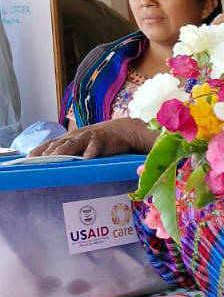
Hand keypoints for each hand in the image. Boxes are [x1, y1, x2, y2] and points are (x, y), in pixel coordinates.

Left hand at [30, 118, 154, 158]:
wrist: (123, 131)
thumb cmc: (100, 140)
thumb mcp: (82, 144)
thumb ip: (70, 152)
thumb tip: (54, 165)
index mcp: (69, 138)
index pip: (49, 144)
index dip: (38, 152)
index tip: (27, 160)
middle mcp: (75, 137)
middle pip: (58, 144)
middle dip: (47, 153)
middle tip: (38, 162)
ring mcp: (88, 138)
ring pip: (73, 144)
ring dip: (64, 151)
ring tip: (56, 158)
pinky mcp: (103, 141)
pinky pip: (95, 146)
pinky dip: (91, 151)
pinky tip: (87, 157)